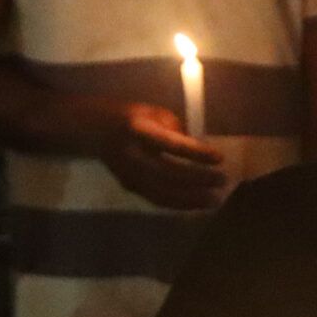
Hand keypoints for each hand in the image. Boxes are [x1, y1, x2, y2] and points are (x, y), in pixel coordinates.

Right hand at [96, 102, 225, 209]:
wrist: (94, 130)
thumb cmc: (131, 117)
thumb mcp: (152, 112)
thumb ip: (175, 129)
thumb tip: (199, 150)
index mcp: (138, 130)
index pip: (172, 145)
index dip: (197, 153)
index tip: (220, 158)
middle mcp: (132, 155)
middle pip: (170, 174)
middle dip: (199, 180)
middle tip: (223, 181)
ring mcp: (129, 175)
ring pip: (163, 194)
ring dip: (192, 199)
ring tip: (215, 200)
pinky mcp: (129, 187)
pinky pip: (157, 199)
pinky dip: (179, 203)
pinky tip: (198, 203)